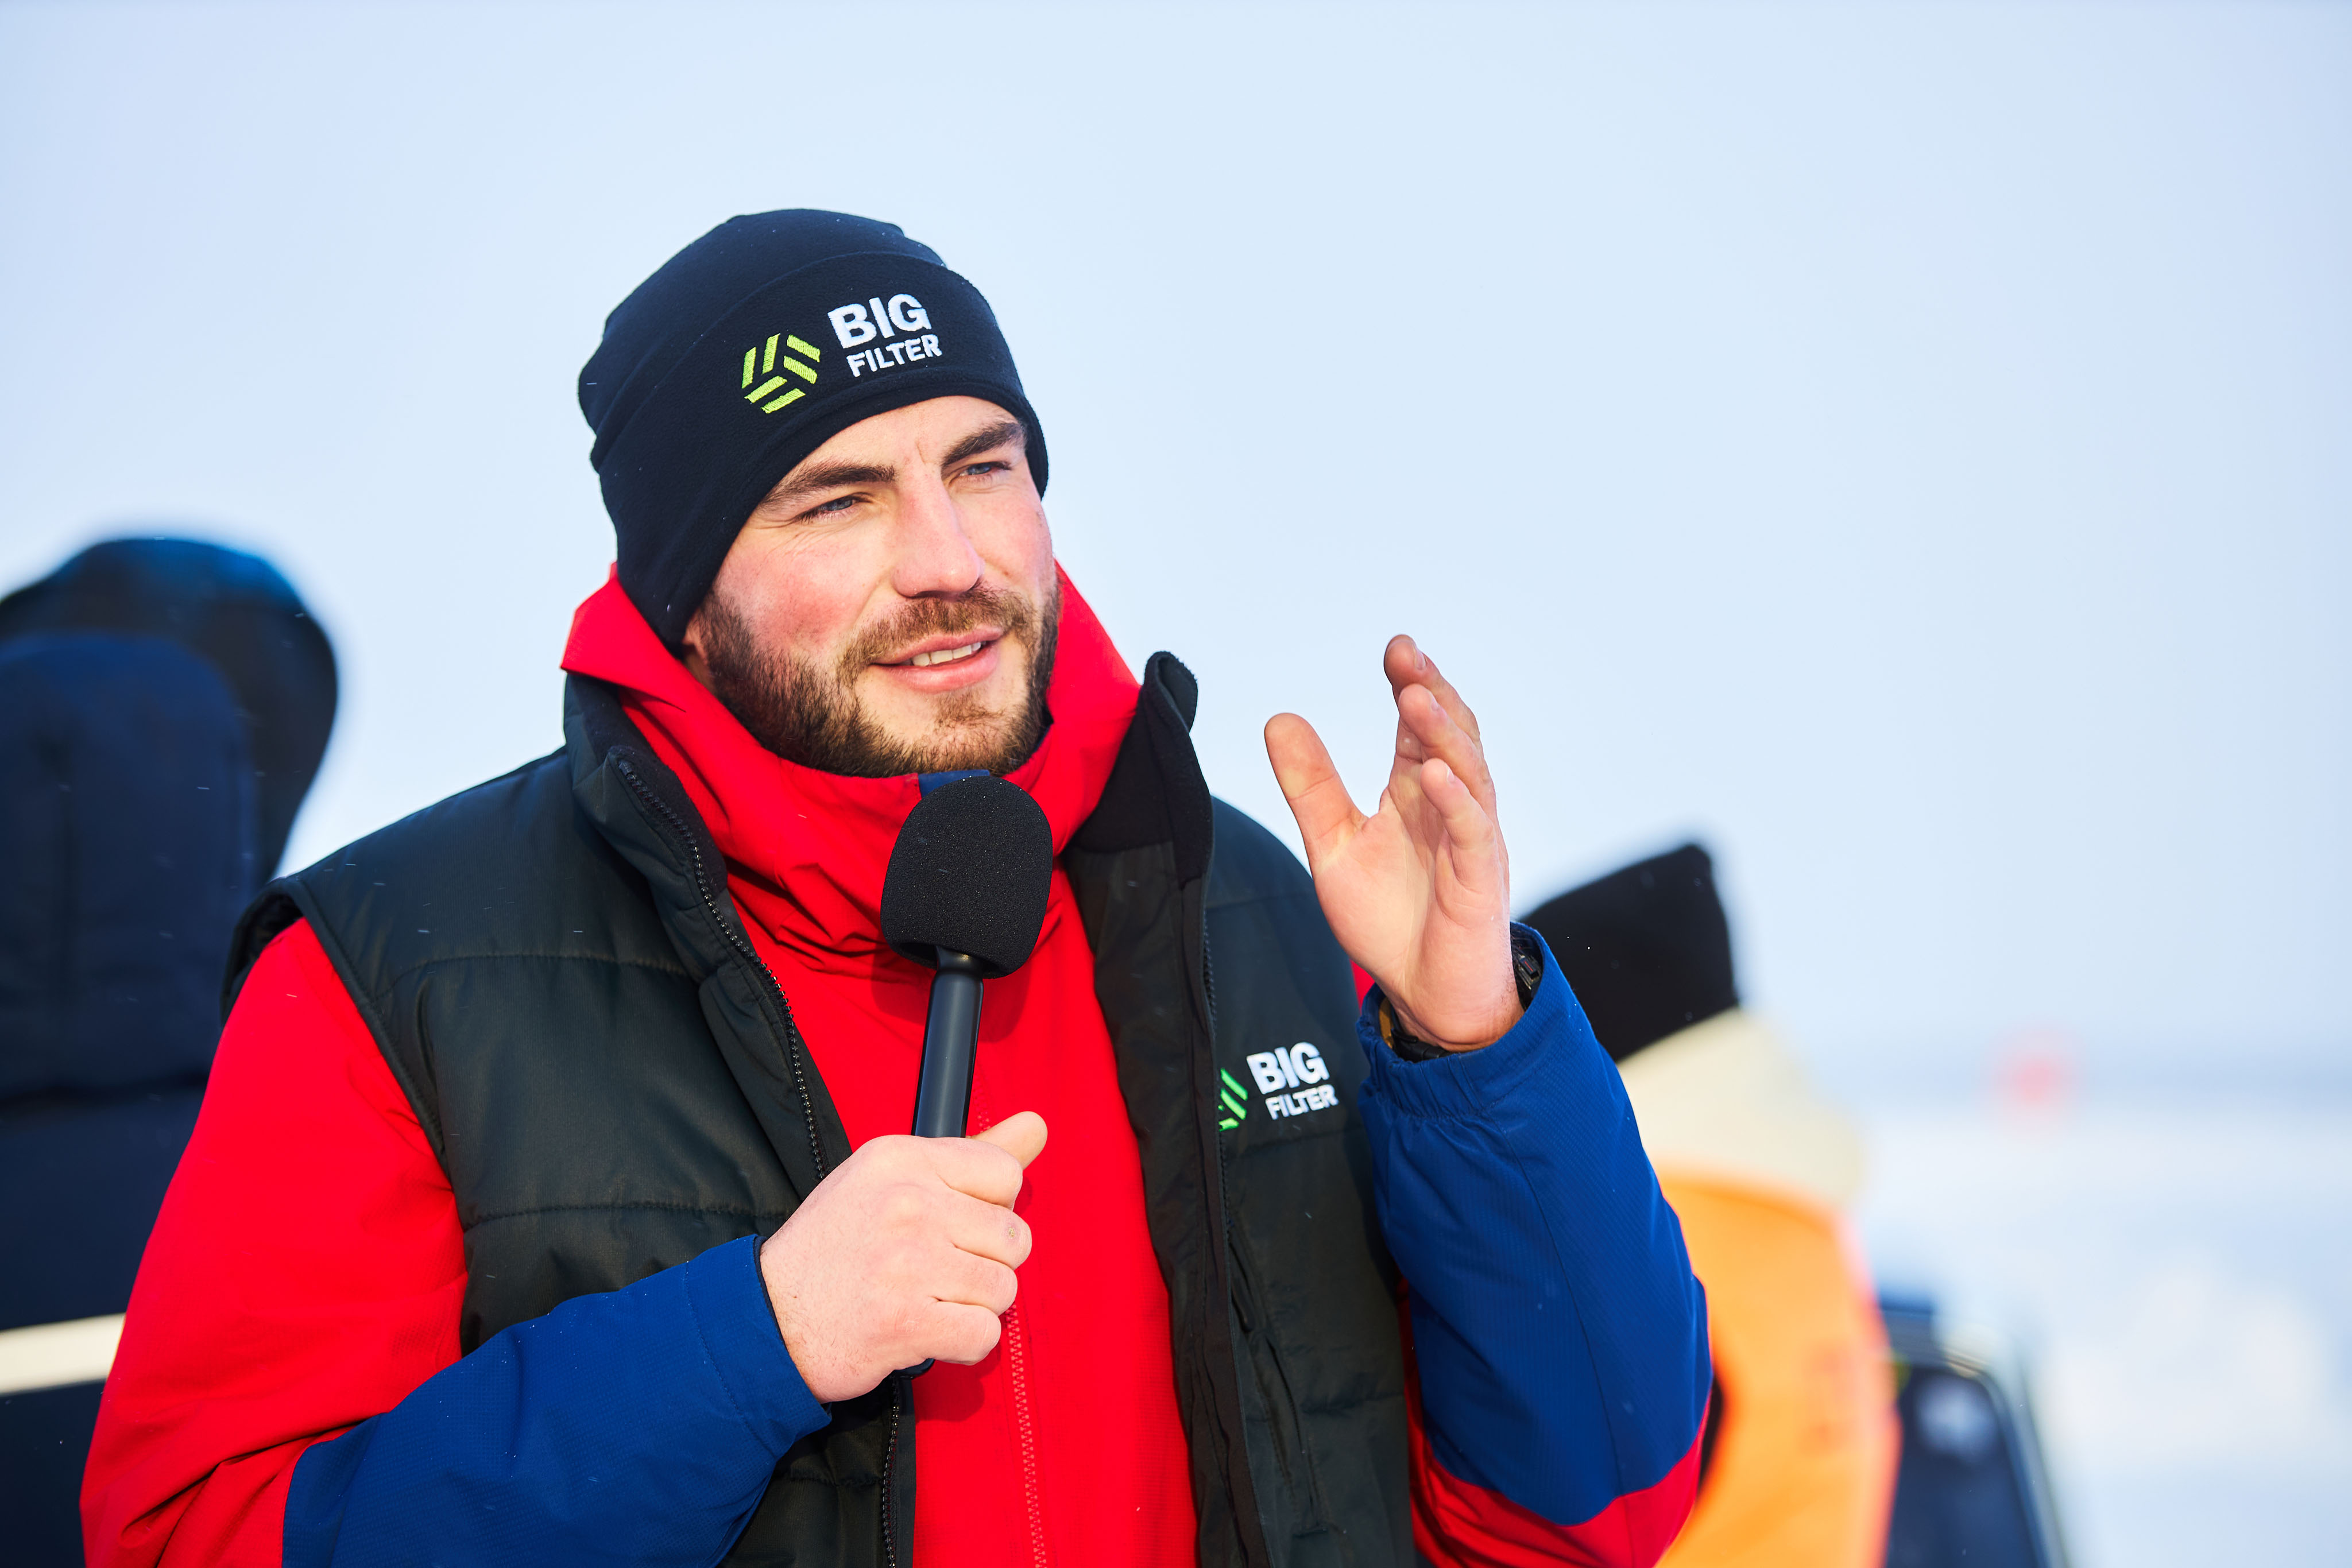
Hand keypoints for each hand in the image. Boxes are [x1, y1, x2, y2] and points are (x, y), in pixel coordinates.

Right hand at [758, 1111, 1046, 1403]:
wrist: (767, 1319)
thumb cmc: (836, 1246)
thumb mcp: (890, 1179)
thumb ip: (971, 1155)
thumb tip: (1037, 1125)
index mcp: (902, 1158)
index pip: (1004, 1175)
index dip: (990, 1209)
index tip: (954, 1226)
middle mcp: (907, 1203)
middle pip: (1013, 1236)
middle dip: (985, 1263)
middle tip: (937, 1272)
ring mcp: (908, 1264)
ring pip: (1004, 1288)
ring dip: (973, 1305)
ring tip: (928, 1300)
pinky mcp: (908, 1322)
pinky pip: (984, 1335)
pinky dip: (963, 1344)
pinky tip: (927, 1331)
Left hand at [1266, 636, 1518, 1050]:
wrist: (1425, 994)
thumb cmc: (1390, 921)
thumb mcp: (1334, 847)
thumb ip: (1311, 787)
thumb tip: (1278, 719)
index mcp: (1415, 795)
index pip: (1415, 727)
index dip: (1409, 685)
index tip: (1394, 650)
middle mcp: (1449, 807)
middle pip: (1449, 736)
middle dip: (1430, 692)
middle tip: (1406, 654)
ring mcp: (1470, 841)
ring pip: (1467, 774)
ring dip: (1442, 735)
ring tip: (1415, 698)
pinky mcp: (1479, 880)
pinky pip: (1472, 833)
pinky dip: (1456, 802)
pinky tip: (1433, 775)